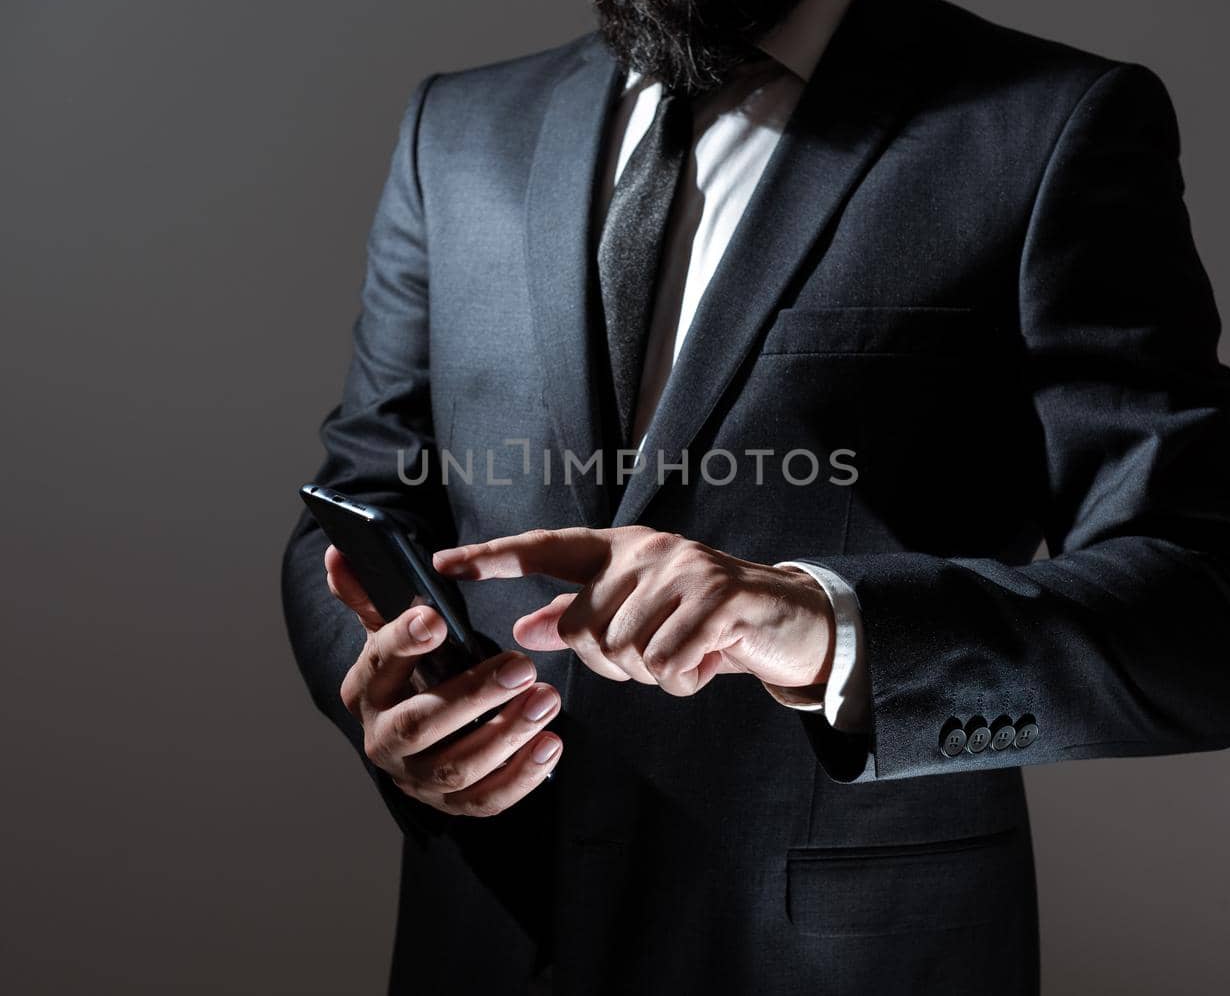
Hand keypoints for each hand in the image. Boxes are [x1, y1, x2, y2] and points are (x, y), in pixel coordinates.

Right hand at [325, 545, 562, 816]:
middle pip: (420, 723)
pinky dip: (521, 776)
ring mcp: (416, 779)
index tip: (436, 618)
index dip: (403, 642)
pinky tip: (551, 744)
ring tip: (547, 699)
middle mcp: (382, 740)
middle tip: (521, 667)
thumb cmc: (415, 671)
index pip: (377, 664)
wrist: (422, 736)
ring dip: (506, 734)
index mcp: (364, 691)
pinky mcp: (451, 806)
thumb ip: (370, 594)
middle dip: (472, 696)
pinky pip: (486, 801)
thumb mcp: (392, 632)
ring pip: (457, 768)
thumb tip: (339, 552)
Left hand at [432, 527, 833, 698]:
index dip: (493, 558)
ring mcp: (682, 569)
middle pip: (584, 629)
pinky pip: (667, 664)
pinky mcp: (716, 597)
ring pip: (626, 652)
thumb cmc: (704, 620)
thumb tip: (526, 630)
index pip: (545, 548)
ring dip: (655, 673)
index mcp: (619, 549)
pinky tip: (708, 660)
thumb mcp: (640, 614)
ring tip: (687, 653)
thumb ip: (583, 617)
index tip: (442, 566)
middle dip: (614, 663)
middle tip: (658, 654)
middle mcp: (646, 550)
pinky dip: (684, 679)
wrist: (787, 618)